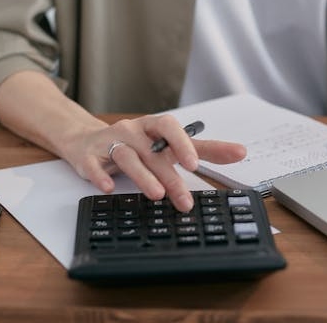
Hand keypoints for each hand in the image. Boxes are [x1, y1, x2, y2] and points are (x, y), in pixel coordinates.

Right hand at [62, 114, 246, 211]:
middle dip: (169, 176)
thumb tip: (240, 152)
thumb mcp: (168, 145)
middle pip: (152, 152)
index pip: (170, 128)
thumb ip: (203, 149)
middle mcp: (132, 132)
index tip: (195, 164)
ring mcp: (109, 143)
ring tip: (156, 194)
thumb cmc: (136, 144)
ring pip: (126, 156)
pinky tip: (108, 188)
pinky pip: (93, 165)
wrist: (86, 141)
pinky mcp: (88, 157)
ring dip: (142, 176)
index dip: (182, 143)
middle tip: (184, 200)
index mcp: (152, 127)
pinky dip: (100, 175)